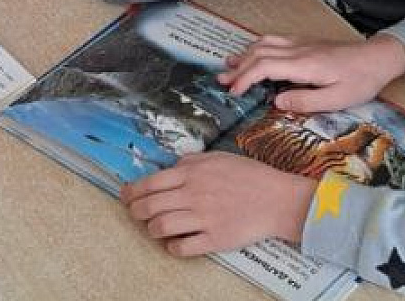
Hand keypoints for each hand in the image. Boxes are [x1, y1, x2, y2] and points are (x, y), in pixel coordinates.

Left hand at [121, 153, 315, 254]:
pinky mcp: (215, 239)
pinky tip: (174, 243)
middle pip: (150, 206)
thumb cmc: (251, 176)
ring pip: (161, 227)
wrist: (278, 199)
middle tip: (135, 214)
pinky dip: (172, 247)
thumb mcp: (218, 157)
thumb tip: (171, 167)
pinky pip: (182, 248)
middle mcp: (194, 195)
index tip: (126, 196)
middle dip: (135, 211)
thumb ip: (191, 160)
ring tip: (154, 229)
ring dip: (151, 230)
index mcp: (192, 173)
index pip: (150, 183)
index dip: (132, 191)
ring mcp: (204, 218)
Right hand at [218, 34, 404, 113]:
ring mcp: (301, 43)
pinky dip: (257, 47)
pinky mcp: (305, 42)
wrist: (378, 57)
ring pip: (264, 42)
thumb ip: (305, 101)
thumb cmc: (360, 81)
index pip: (264, 67)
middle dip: (238, 67)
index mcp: (303, 65)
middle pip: (259, 53)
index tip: (233, 91)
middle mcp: (298, 50)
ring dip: (244, 53)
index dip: (245, 78)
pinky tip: (253, 53)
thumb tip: (276, 102)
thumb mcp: (337, 99)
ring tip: (229, 64)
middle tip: (221, 80)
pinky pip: (274, 40)